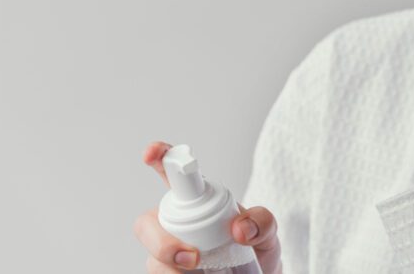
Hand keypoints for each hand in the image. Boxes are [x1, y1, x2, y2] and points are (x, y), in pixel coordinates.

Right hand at [133, 141, 283, 272]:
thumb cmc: (255, 247)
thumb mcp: (267, 230)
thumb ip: (261, 221)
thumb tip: (239, 228)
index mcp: (197, 202)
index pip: (172, 175)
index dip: (160, 158)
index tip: (152, 153)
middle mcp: (174, 225)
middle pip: (147, 224)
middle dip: (161, 242)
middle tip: (192, 257)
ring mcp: (166, 253)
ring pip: (152, 259)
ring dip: (170, 270)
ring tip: (199, 272)